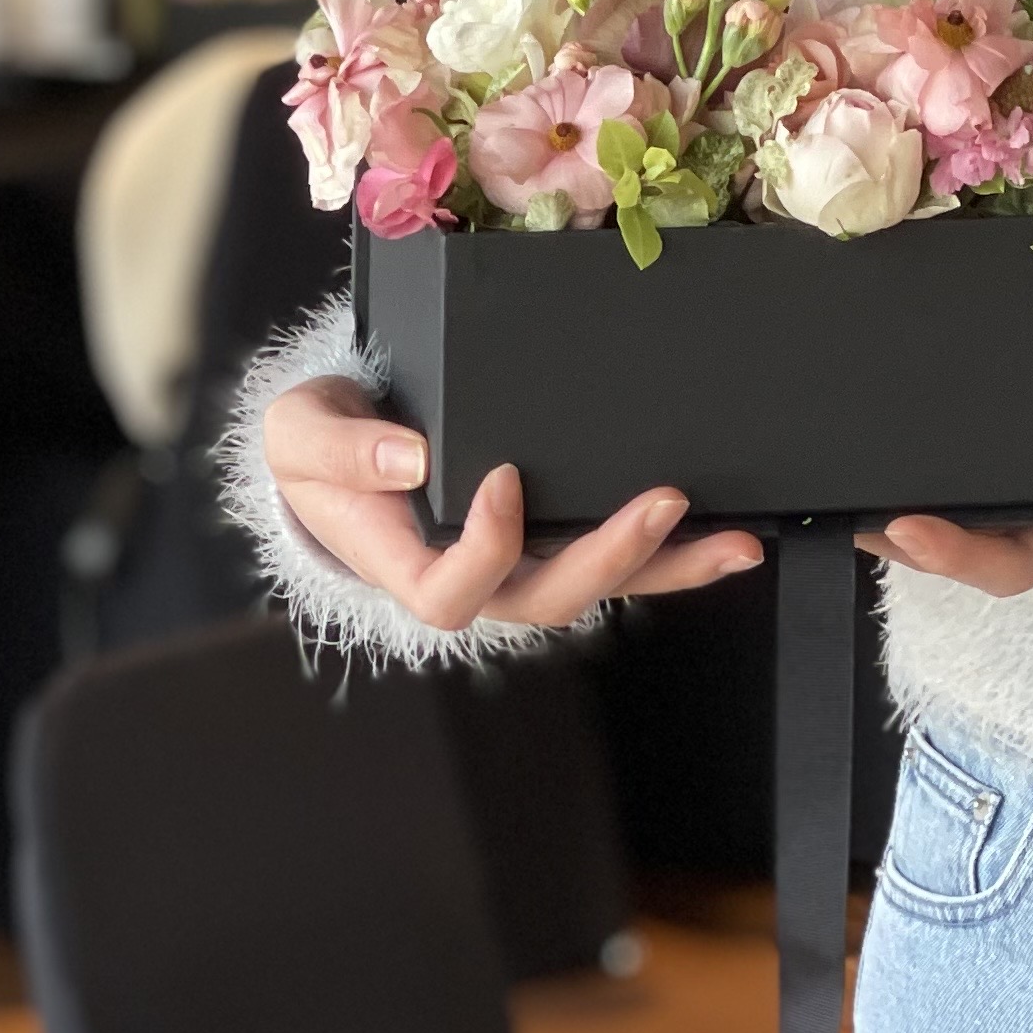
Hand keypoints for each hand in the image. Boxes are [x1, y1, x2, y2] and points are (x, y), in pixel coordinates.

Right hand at [262, 374, 763, 633]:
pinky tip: (733, 539)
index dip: (484, 548)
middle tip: (659, 502)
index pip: (451, 590)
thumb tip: (411, 458)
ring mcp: (523, 562)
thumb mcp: (299, 435)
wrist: (343, 443)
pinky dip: (680, 555)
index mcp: (407, 563)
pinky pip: (624, 561)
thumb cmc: (318, 447)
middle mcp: (476, 576)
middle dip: (610, 556)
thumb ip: (342, 451)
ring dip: (668, 565)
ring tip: (730, 539)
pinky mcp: (558, 537)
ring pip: (599, 586)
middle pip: (546, 597)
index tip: (502, 479)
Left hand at [864, 329, 1032, 601]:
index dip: (952, 554)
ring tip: (837, 455)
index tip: (900, 528)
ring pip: (961, 494)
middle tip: (833, 494)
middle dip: (895, 524)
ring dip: (901, 484)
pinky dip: (930, 436)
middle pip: (963, 535)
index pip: (1010, 560)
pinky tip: (891, 402)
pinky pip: (977, 445)